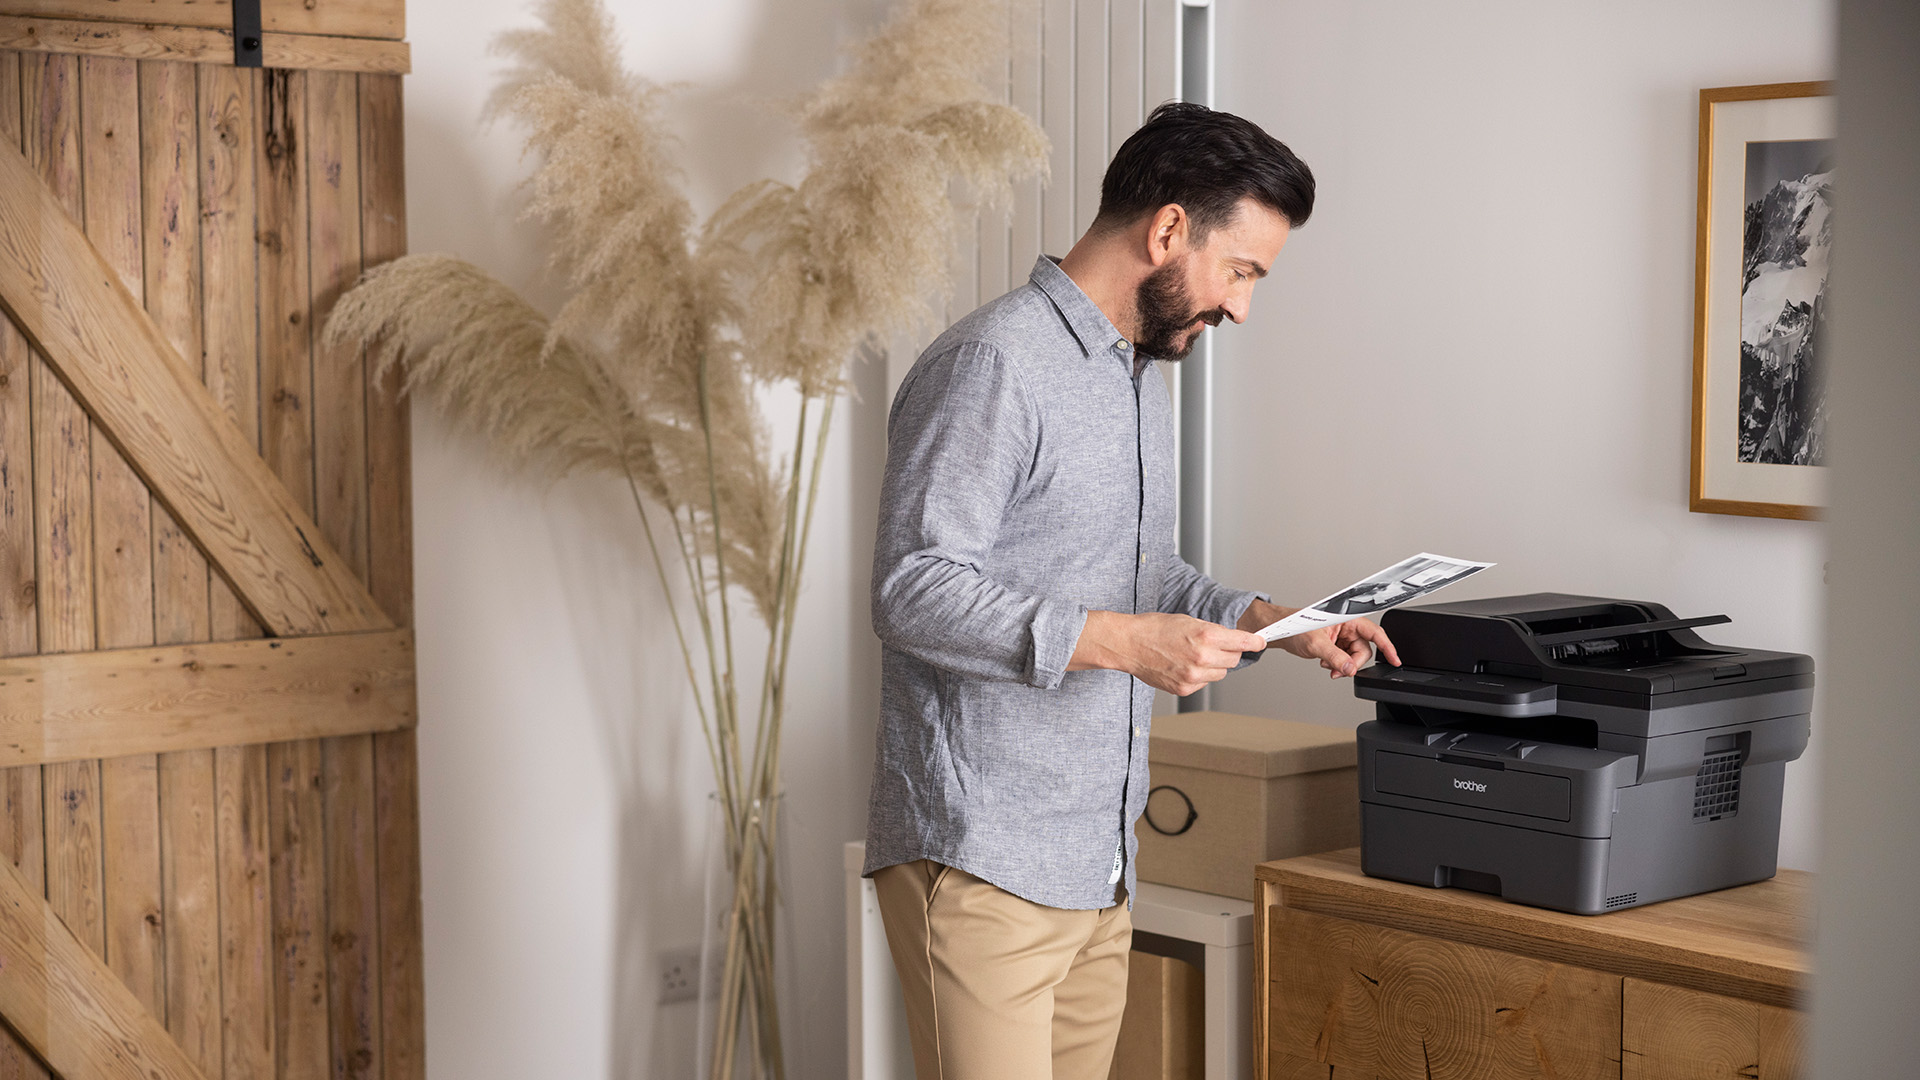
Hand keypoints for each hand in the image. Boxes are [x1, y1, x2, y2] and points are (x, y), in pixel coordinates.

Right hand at [1068, 611, 1268, 695]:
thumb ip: (1213, 631)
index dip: (1254, 642)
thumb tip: (1232, 639)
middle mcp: (1202, 657)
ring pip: (1220, 674)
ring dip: (1214, 666)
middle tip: (1215, 646)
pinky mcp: (1184, 688)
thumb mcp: (1188, 620)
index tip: (1260, 643)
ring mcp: (1193, 676)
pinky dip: (1200, 675)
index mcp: (1206, 636)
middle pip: (1234, 660)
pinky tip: (1184, 665)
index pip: (1243, 642)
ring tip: (1194, 655)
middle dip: (1229, 652)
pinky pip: (1204, 683)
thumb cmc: (1154, 628)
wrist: (1129, 644)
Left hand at [1236, 599, 1401, 679]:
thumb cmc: (1294, 627)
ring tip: (1327, 666)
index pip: (1374, 632)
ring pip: (1354, 657)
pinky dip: (1337, 665)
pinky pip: (1345, 659)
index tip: (1395, 660)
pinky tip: (1325, 664)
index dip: (1388, 647)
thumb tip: (1350, 669)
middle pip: (1364, 650)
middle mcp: (1347, 627)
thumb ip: (1335, 657)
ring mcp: (1341, 637)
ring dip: (1343, 665)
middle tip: (1339, 670)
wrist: (1279, 632)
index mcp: (1347, 618)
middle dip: (1353, 663)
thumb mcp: (1316, 643)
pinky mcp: (1336, 645)